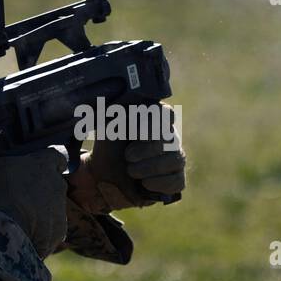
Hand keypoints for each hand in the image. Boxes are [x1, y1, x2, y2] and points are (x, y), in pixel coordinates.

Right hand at [0, 146, 68, 256]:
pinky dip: (39, 232)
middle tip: (20, 198)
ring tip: (16, 219)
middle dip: (41, 190)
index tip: (38, 170)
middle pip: (54, 184)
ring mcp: (60, 208)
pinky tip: (21, 233)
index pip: (55, 158)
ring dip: (39, 212)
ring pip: (52, 208)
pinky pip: (50, 229)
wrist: (0, 228)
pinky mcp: (59, 231)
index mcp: (44, 163)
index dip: (46, 164)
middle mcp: (57, 184)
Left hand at [67, 105, 185, 213]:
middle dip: (147, 149)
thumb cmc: (109, 147)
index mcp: (155, 120)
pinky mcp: (175, 180)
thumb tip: (121, 97)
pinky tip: (144, 183)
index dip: (153, 121)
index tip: (134, 132)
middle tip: (128, 156)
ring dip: (150, 167)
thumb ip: (116, 111)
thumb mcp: (109, 126)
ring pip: (176, 160)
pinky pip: (177, 181)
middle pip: (170, 139)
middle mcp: (169, 137)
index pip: (165, 113)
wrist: (104, 177)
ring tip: (131, 171)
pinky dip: (159, 183)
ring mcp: (175, 158)